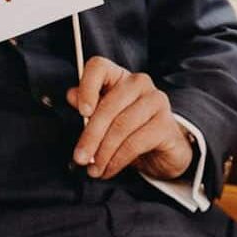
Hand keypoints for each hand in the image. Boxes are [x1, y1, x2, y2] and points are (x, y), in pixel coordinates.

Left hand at [66, 57, 194, 180]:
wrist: (163, 151)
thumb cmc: (129, 131)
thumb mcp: (105, 120)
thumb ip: (88, 106)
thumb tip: (71, 95)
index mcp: (119, 76)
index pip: (98, 67)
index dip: (87, 86)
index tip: (82, 112)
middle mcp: (139, 83)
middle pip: (108, 105)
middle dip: (90, 136)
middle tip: (80, 158)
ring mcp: (156, 101)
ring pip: (121, 127)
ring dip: (103, 153)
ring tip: (94, 169)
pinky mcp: (165, 124)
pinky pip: (135, 143)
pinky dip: (118, 160)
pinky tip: (109, 169)